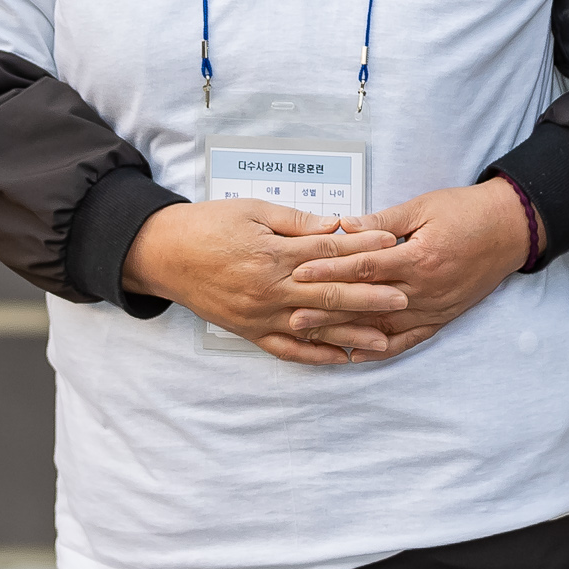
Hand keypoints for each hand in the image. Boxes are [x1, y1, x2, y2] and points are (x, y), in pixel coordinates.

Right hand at [119, 198, 405, 364]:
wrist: (164, 254)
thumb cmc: (209, 225)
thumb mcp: (253, 210)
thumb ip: (296, 221)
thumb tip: (336, 225)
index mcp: (273, 254)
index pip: (328, 253)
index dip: (363, 249)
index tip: (394, 245)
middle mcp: (270, 289)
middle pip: (329, 294)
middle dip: (370, 296)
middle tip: (404, 297)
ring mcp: (260, 315)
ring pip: (314, 327)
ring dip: (351, 332)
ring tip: (385, 336)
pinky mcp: (249, 331)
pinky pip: (287, 349)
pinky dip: (315, 355)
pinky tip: (341, 358)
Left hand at [285, 178, 532, 357]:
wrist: (511, 229)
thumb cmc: (467, 211)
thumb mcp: (424, 206)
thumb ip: (383, 219)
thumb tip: (344, 226)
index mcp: (420, 257)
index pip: (365, 267)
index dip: (331, 270)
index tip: (300, 272)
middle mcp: (425, 289)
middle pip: (367, 303)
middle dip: (328, 310)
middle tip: (292, 316)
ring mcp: (434, 308)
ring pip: (383, 327)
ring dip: (347, 333)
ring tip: (316, 338)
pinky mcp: (442, 318)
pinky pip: (408, 340)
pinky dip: (381, 349)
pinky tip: (356, 353)